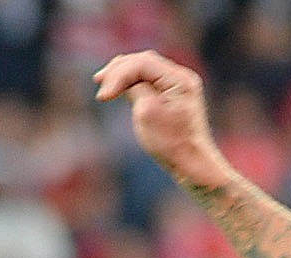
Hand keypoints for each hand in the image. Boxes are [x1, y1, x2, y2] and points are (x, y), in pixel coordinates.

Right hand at [94, 51, 228, 190]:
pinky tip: (119, 86)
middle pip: (143, 61)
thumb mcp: (148, 113)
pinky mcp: (173, 93)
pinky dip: (132, 81)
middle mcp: (182, 77)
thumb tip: (123, 79)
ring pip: (145, 67)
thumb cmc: (171, 143)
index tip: (103, 96)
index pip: (143, 63)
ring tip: (104, 82)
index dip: (119, 75)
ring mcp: (179, 84)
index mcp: (180, 80)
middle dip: (119, 70)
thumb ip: (135, 89)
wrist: (192, 163)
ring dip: (123, 73)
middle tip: (98, 81)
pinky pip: (149, 78)